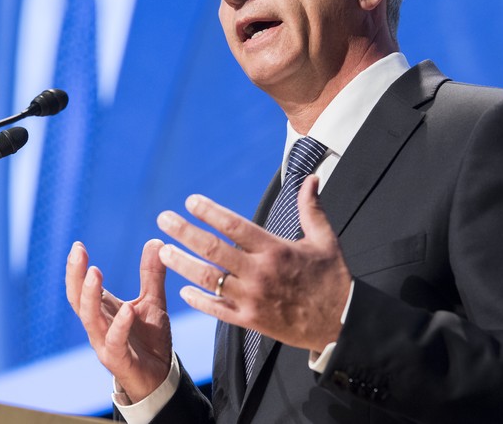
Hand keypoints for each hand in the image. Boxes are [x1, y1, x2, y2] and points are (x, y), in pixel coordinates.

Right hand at [65, 239, 171, 401]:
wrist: (160, 377)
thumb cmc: (149, 340)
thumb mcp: (152, 301)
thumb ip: (151, 274)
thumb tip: (155, 241)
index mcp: (103, 310)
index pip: (82, 287)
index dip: (77, 267)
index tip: (77, 245)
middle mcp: (98, 325)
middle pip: (77, 299)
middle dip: (75, 275)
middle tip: (78, 252)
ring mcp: (105, 343)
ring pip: (90, 319)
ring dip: (90, 296)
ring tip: (94, 273)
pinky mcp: (118, 360)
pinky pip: (114, 342)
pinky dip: (119, 326)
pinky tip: (127, 310)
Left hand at [156, 175, 350, 351]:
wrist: (340, 324)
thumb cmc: (331, 279)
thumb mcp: (325, 240)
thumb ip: (311, 208)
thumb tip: (310, 178)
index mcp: (276, 250)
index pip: (234, 226)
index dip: (210, 212)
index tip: (191, 201)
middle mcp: (260, 273)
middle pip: (214, 250)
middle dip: (185, 232)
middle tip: (163, 219)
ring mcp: (253, 298)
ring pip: (210, 279)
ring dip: (183, 264)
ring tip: (163, 251)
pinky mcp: (251, 321)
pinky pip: (218, 310)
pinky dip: (199, 300)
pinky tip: (183, 290)